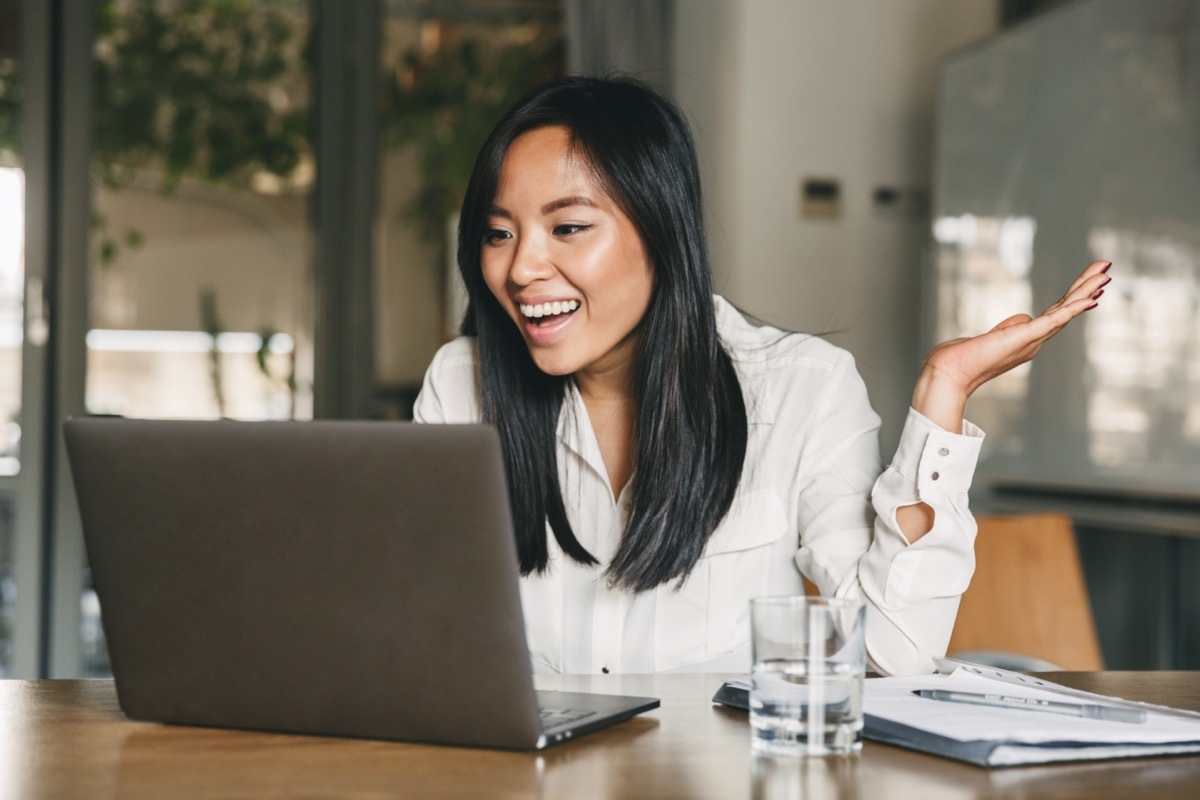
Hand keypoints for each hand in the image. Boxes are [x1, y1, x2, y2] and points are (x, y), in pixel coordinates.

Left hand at [912, 260, 1111, 431]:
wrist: (949, 373)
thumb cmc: (964, 358)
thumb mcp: (992, 336)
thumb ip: (1010, 326)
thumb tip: (1024, 318)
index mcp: (1027, 339)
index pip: (1055, 314)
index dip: (1073, 298)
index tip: (1090, 282)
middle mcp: (1034, 341)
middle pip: (1066, 309)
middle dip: (1086, 287)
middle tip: (1105, 267)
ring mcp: (1031, 340)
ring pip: (1065, 311)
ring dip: (1086, 291)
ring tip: (1105, 273)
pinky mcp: (1024, 337)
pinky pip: (1054, 321)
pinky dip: (1073, 309)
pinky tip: (1091, 299)